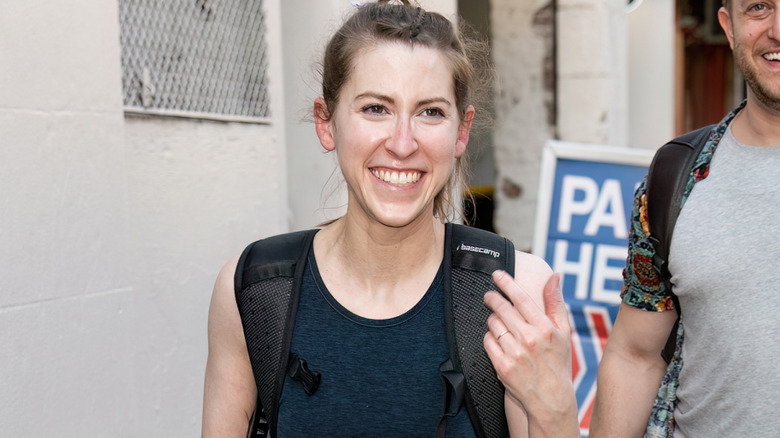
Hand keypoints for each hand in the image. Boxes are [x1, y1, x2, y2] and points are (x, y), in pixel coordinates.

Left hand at [483, 271, 577, 434]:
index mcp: (545, 328)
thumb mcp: (563, 332)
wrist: (550, 398)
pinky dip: (489, 337)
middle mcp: (529, 339)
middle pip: (502, 308)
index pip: (520, 298)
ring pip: (493, 323)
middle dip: (492, 298)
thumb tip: (555, 276)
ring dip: (493, 319)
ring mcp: (514, 353)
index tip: (497, 274)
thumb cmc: (557, 362)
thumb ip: (555, 302)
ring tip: (500, 323)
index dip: (506, 283)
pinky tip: (498, 340)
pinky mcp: (502, 366)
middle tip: (489, 295)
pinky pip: (487, 341)